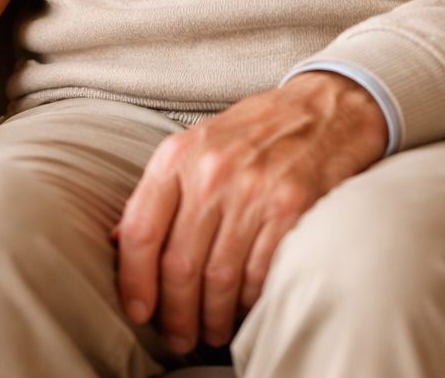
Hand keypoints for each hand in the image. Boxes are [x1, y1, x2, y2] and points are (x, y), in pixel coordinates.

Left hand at [115, 71, 386, 352]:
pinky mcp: (293, 208)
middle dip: (175, 312)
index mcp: (177, 156)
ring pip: (219, 277)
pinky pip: (261, 273)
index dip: (135, 280)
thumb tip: (119, 240)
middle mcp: (211, 173)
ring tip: (210, 331)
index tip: (139, 311)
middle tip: (178, 336)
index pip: (141, 231)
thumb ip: (160, 191)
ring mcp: (254, 190)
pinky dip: (250, 302)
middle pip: (179, 264)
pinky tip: (245, 311)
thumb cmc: (254, 132)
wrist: (325, 108)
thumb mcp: (195, 145)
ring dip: (212, 316)